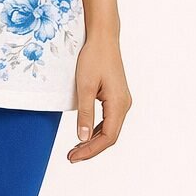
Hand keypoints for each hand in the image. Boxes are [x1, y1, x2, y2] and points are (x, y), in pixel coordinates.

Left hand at [67, 33, 131, 162]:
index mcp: (119, 104)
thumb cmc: (94, 58)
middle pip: (110, 136)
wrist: (103, 38)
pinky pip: (108, 120)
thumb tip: (82, 138)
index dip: (91, 150)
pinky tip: (84, 136)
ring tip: (75, 150)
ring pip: (109, 129)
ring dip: (93, 142)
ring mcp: (121, 101)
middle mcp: (124, 105)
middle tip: (71, 157)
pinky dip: (96, 131)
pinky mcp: (116, 98)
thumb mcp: (85, 86)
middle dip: (91, 149)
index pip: (108, 137)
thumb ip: (84, 113)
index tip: (74, 157)